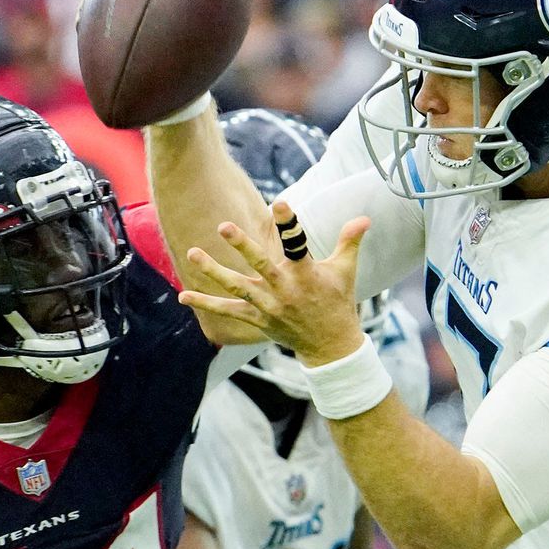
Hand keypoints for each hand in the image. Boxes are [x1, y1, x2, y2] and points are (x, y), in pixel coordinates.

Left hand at [179, 202, 369, 360]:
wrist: (330, 345)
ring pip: (237, 286)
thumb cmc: (337, 302)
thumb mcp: (345, 272)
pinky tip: (184, 295)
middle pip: (261, 264)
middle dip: (242, 245)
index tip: (279, 202)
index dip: (289, 224)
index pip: (298, 244)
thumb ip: (349, 242)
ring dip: (213, 271)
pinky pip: (228, 311)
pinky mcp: (257, 319)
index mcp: (307, 274)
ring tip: (193, 253)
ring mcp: (268, 306)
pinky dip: (206, 303)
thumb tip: (364, 218)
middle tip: (223, 226)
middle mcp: (285, 290)